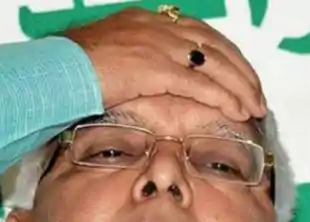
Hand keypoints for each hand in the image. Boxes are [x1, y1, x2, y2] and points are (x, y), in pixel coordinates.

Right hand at [64, 7, 265, 120]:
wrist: (53, 72)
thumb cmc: (69, 71)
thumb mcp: (107, 56)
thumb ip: (132, 61)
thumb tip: (139, 79)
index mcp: (147, 21)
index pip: (199, 34)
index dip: (224, 55)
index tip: (238, 74)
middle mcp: (158, 27)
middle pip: (215, 45)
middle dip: (241, 71)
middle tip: (256, 94)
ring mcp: (158, 46)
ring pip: (215, 64)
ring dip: (240, 87)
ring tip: (254, 107)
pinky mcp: (156, 69)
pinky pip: (200, 85)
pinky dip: (223, 98)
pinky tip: (238, 111)